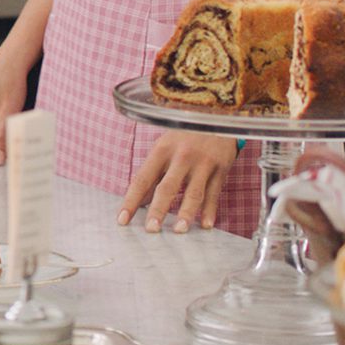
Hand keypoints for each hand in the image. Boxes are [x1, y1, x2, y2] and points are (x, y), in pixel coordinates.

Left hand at [118, 131, 237, 232]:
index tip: (123, 219)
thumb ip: (153, 174)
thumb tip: (138, 201)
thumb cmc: (185, 134)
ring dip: (187, 213)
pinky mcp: (221, 167)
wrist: (215, 114)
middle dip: (158, 209)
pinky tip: (206, 225)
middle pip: (167, 187)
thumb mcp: (164, 147)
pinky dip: (210, 210)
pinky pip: (214, 193)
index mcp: (161, 150)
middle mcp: (181, 156)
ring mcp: (202, 163)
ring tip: (180, 230)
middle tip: (151, 229)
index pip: (142, 179)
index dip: (131, 200)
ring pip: (194, 192)